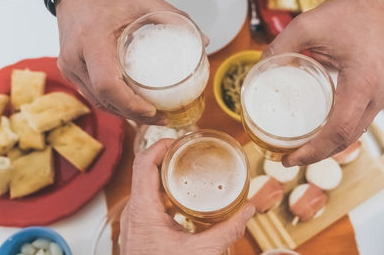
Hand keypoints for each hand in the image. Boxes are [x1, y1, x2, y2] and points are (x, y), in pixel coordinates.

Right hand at [55, 0, 180, 123]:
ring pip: (98, 102)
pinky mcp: (70, 72)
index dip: (130, 103)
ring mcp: (70, 67)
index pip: (107, 84)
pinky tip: (133, 106)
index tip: (152, 111)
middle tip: (161, 118)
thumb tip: (204, 42)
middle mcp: (76, 58)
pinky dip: (114, 103)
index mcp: (91, 40)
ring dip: (124, 112)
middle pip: (104, 99)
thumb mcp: (143, 1)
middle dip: (133, 114)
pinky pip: (93, 95)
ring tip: (152, 115)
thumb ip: (173, 17)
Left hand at [120, 139, 255, 254]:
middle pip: (144, 171)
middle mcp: (133, 212)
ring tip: (189, 169)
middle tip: (190, 151)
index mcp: (143, 210)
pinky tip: (183, 198)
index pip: (144, 163)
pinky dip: (164, 193)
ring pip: (145, 186)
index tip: (180, 139)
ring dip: (165, 175)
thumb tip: (250, 209)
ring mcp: (134, 222)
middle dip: (167, 157)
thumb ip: (229, 229)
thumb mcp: (203, 252)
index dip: (160, 145)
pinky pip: (147, 202)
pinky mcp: (139, 231)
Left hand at [263, 0, 383, 165]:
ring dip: (328, 147)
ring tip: (300, 151)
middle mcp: (377, 95)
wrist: (377, 6)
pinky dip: (337, 134)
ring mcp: (381, 97)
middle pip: (347, 139)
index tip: (290, 158)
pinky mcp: (377, 95)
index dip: (313, 151)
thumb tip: (257, 71)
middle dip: (317, 155)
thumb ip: (279, 47)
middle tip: (289, 159)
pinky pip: (357, 123)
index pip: (338, 130)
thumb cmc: (349, 15)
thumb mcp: (307, 26)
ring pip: (354, 135)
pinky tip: (317, 135)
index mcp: (363, 82)